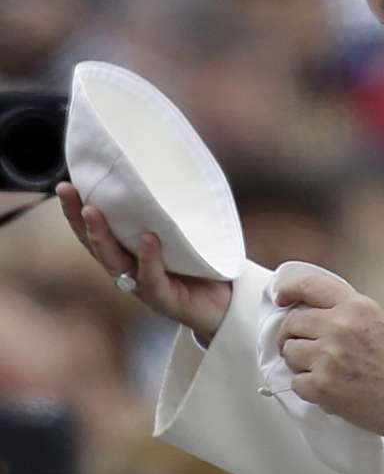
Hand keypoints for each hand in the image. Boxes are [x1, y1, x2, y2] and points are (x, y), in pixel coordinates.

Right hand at [56, 182, 231, 341]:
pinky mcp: (166, 300)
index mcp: (128, 255)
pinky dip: (149, 258)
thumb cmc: (201, 265)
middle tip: (69, 193)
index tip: (66, 186)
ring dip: (103, 237)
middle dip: (79, 219)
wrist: (227, 302)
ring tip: (93, 211)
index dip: (77, 212)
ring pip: (115, 263)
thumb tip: (164, 171)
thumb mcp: (181, 234)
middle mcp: (130, 271)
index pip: (96, 233)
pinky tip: (147, 239)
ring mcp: (145, 287)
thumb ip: (168, 213)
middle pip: (96, 246)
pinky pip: (153, 279)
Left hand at [276, 271, 383, 447]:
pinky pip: (295, 382)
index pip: (308, 286)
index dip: (288, 290)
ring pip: (289, 352)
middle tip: (297, 345)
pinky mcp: (322, 386)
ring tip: (318, 369)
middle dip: (290, 334)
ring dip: (298, 361)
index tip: (281, 298)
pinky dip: (307, 387)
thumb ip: (347, 312)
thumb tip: (312, 314)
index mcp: (355, 306)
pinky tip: (327, 388)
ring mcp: (327, 356)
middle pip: (291, 322)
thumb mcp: (380, 320)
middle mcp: (338, 326)